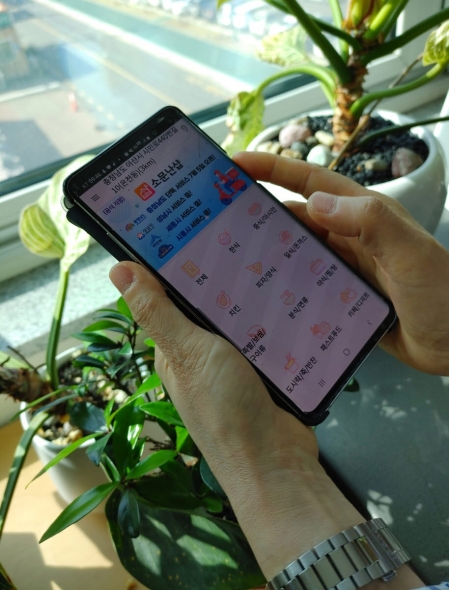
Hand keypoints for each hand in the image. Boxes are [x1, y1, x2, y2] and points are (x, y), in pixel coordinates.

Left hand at [109, 262, 364, 578]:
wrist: (275, 462)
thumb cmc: (224, 408)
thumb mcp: (188, 353)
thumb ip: (158, 312)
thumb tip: (117, 269)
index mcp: (175, 348)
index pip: (172, 297)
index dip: (180, 265)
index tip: (197, 228)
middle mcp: (202, 354)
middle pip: (212, 305)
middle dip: (227, 276)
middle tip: (249, 234)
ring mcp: (237, 364)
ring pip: (244, 318)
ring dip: (257, 296)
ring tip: (276, 254)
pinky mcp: (267, 371)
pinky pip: (271, 336)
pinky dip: (280, 318)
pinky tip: (294, 293)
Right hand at [234, 151, 448, 375]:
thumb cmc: (443, 292)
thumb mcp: (410, 252)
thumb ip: (370, 223)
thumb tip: (314, 204)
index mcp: (363, 215)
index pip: (310, 183)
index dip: (273, 169)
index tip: (236, 164)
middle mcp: (349, 237)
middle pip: (296, 219)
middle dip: (259, 215)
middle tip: (218, 221)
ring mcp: (345, 269)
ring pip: (296, 255)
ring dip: (268, 256)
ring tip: (229, 263)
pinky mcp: (343, 299)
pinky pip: (306, 288)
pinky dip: (283, 289)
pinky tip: (262, 299)